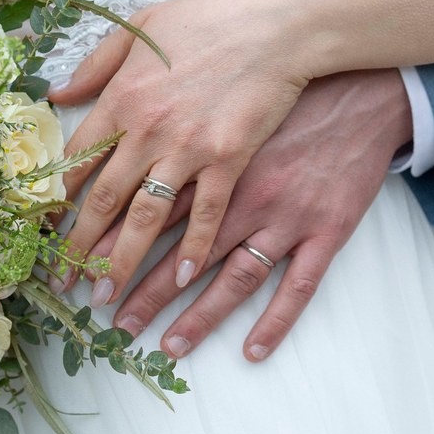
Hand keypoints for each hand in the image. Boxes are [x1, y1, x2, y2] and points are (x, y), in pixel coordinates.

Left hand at [49, 0, 312, 309]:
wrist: (274, 22)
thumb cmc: (207, 19)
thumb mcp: (141, 26)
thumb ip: (97, 64)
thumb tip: (57, 93)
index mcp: (121, 99)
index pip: (76, 161)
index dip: (57, 201)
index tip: (45, 231)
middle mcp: (146, 130)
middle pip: (103, 199)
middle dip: (79, 247)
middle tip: (64, 281)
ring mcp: (188, 149)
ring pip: (145, 217)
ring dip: (122, 262)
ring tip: (106, 298)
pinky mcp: (229, 160)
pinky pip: (205, 215)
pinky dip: (193, 249)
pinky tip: (182, 278)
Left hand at [93, 69, 412, 360]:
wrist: (361, 87)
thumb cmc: (281, 85)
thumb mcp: (215, 81)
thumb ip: (156, 101)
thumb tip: (72, 99)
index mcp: (211, 159)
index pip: (149, 209)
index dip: (111, 241)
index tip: (80, 269)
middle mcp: (243, 194)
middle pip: (182, 251)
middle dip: (142, 288)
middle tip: (109, 318)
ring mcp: (286, 216)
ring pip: (234, 276)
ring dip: (200, 315)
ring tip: (168, 345)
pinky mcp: (327, 230)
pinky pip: (300, 285)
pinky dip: (277, 321)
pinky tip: (254, 351)